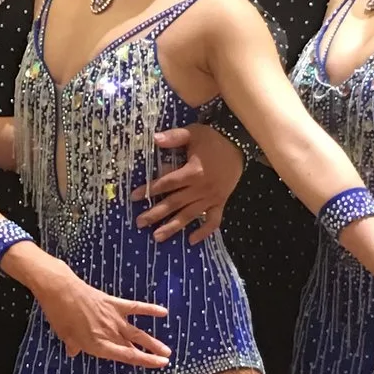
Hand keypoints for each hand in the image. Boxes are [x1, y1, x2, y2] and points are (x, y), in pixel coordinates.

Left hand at [14, 249, 171, 367]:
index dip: (144, 361)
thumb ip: (73, 345)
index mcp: (98, 346)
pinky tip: (163, 312)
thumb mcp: (64, 335)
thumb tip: (73, 352)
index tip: (159, 365)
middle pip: (134, 346)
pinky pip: (136, 308)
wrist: (61, 291)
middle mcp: (110, 334)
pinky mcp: (115, 304)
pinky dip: (150, 309)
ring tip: (166, 349)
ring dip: (153, 341)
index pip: (126, 357)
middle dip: (151, 354)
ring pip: (138, 333)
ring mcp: (114, 319)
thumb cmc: (60, 316)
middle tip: (166, 359)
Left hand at [137, 123, 242, 243]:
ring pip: (189, 215)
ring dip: (173, 227)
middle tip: (139, 223)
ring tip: (157, 237)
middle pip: (174, 203)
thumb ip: (174, 137)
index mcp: (193, 172)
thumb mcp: (193, 132)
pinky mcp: (221, 202)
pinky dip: (203, 232)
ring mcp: (211, 198)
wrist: (240, 144)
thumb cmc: (213, 139)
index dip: (149, 190)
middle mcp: (201, 188)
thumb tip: (155, 138)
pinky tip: (191, 241)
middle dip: (155, 213)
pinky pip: (213, 221)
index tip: (134, 197)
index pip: (167, 183)